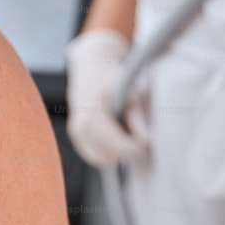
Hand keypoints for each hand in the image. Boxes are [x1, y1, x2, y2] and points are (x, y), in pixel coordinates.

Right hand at [65, 29, 147, 167]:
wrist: (91, 64)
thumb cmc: (109, 75)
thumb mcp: (127, 90)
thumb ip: (136, 116)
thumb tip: (146, 139)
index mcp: (92, 114)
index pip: (116, 144)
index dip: (135, 148)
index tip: (147, 144)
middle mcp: (79, 126)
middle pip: (108, 156)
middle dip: (126, 152)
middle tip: (140, 140)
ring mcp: (76, 132)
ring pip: (100, 159)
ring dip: (117, 153)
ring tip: (129, 138)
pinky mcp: (76, 136)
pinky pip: (93, 155)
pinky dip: (107, 152)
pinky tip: (117, 139)